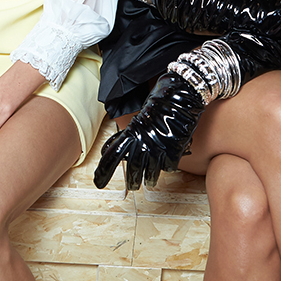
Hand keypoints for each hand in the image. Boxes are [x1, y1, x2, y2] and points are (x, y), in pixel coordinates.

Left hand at [94, 73, 205, 190]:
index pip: (112, 154)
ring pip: (150, 174)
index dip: (103, 171)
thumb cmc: (161, 99)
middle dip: (131, 181)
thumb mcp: (140, 115)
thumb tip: (119, 143)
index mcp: (132, 131)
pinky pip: (168, 167)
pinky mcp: (175, 151)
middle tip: (130, 187)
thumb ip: (131, 131)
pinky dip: (166, 167)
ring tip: (148, 182)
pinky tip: (166, 166)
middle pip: (133, 170)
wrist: (182, 93)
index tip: (98, 181)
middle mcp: (144, 142)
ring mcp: (160, 148)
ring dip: (148, 179)